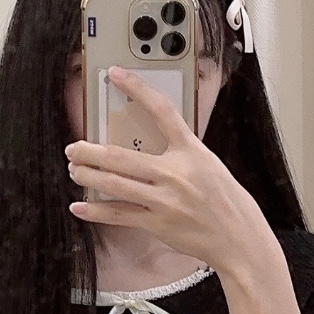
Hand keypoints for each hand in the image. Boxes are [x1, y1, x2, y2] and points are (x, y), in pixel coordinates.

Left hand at [64, 65, 272, 280]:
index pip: (162, 111)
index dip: (138, 89)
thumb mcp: (209, 164)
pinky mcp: (158, 224)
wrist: (239, 238)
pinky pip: (120, 215)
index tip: (117, 75)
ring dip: (88, 176)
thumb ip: (182, 152)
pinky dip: (96, 212)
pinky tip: (79, 207)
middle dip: (91, 152)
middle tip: (74, 148)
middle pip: (122, 156)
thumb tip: (152, 144)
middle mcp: (175, 173)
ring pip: (114, 185)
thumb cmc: (226, 201)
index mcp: (191, 152)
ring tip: (74, 170)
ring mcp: (164, 200)